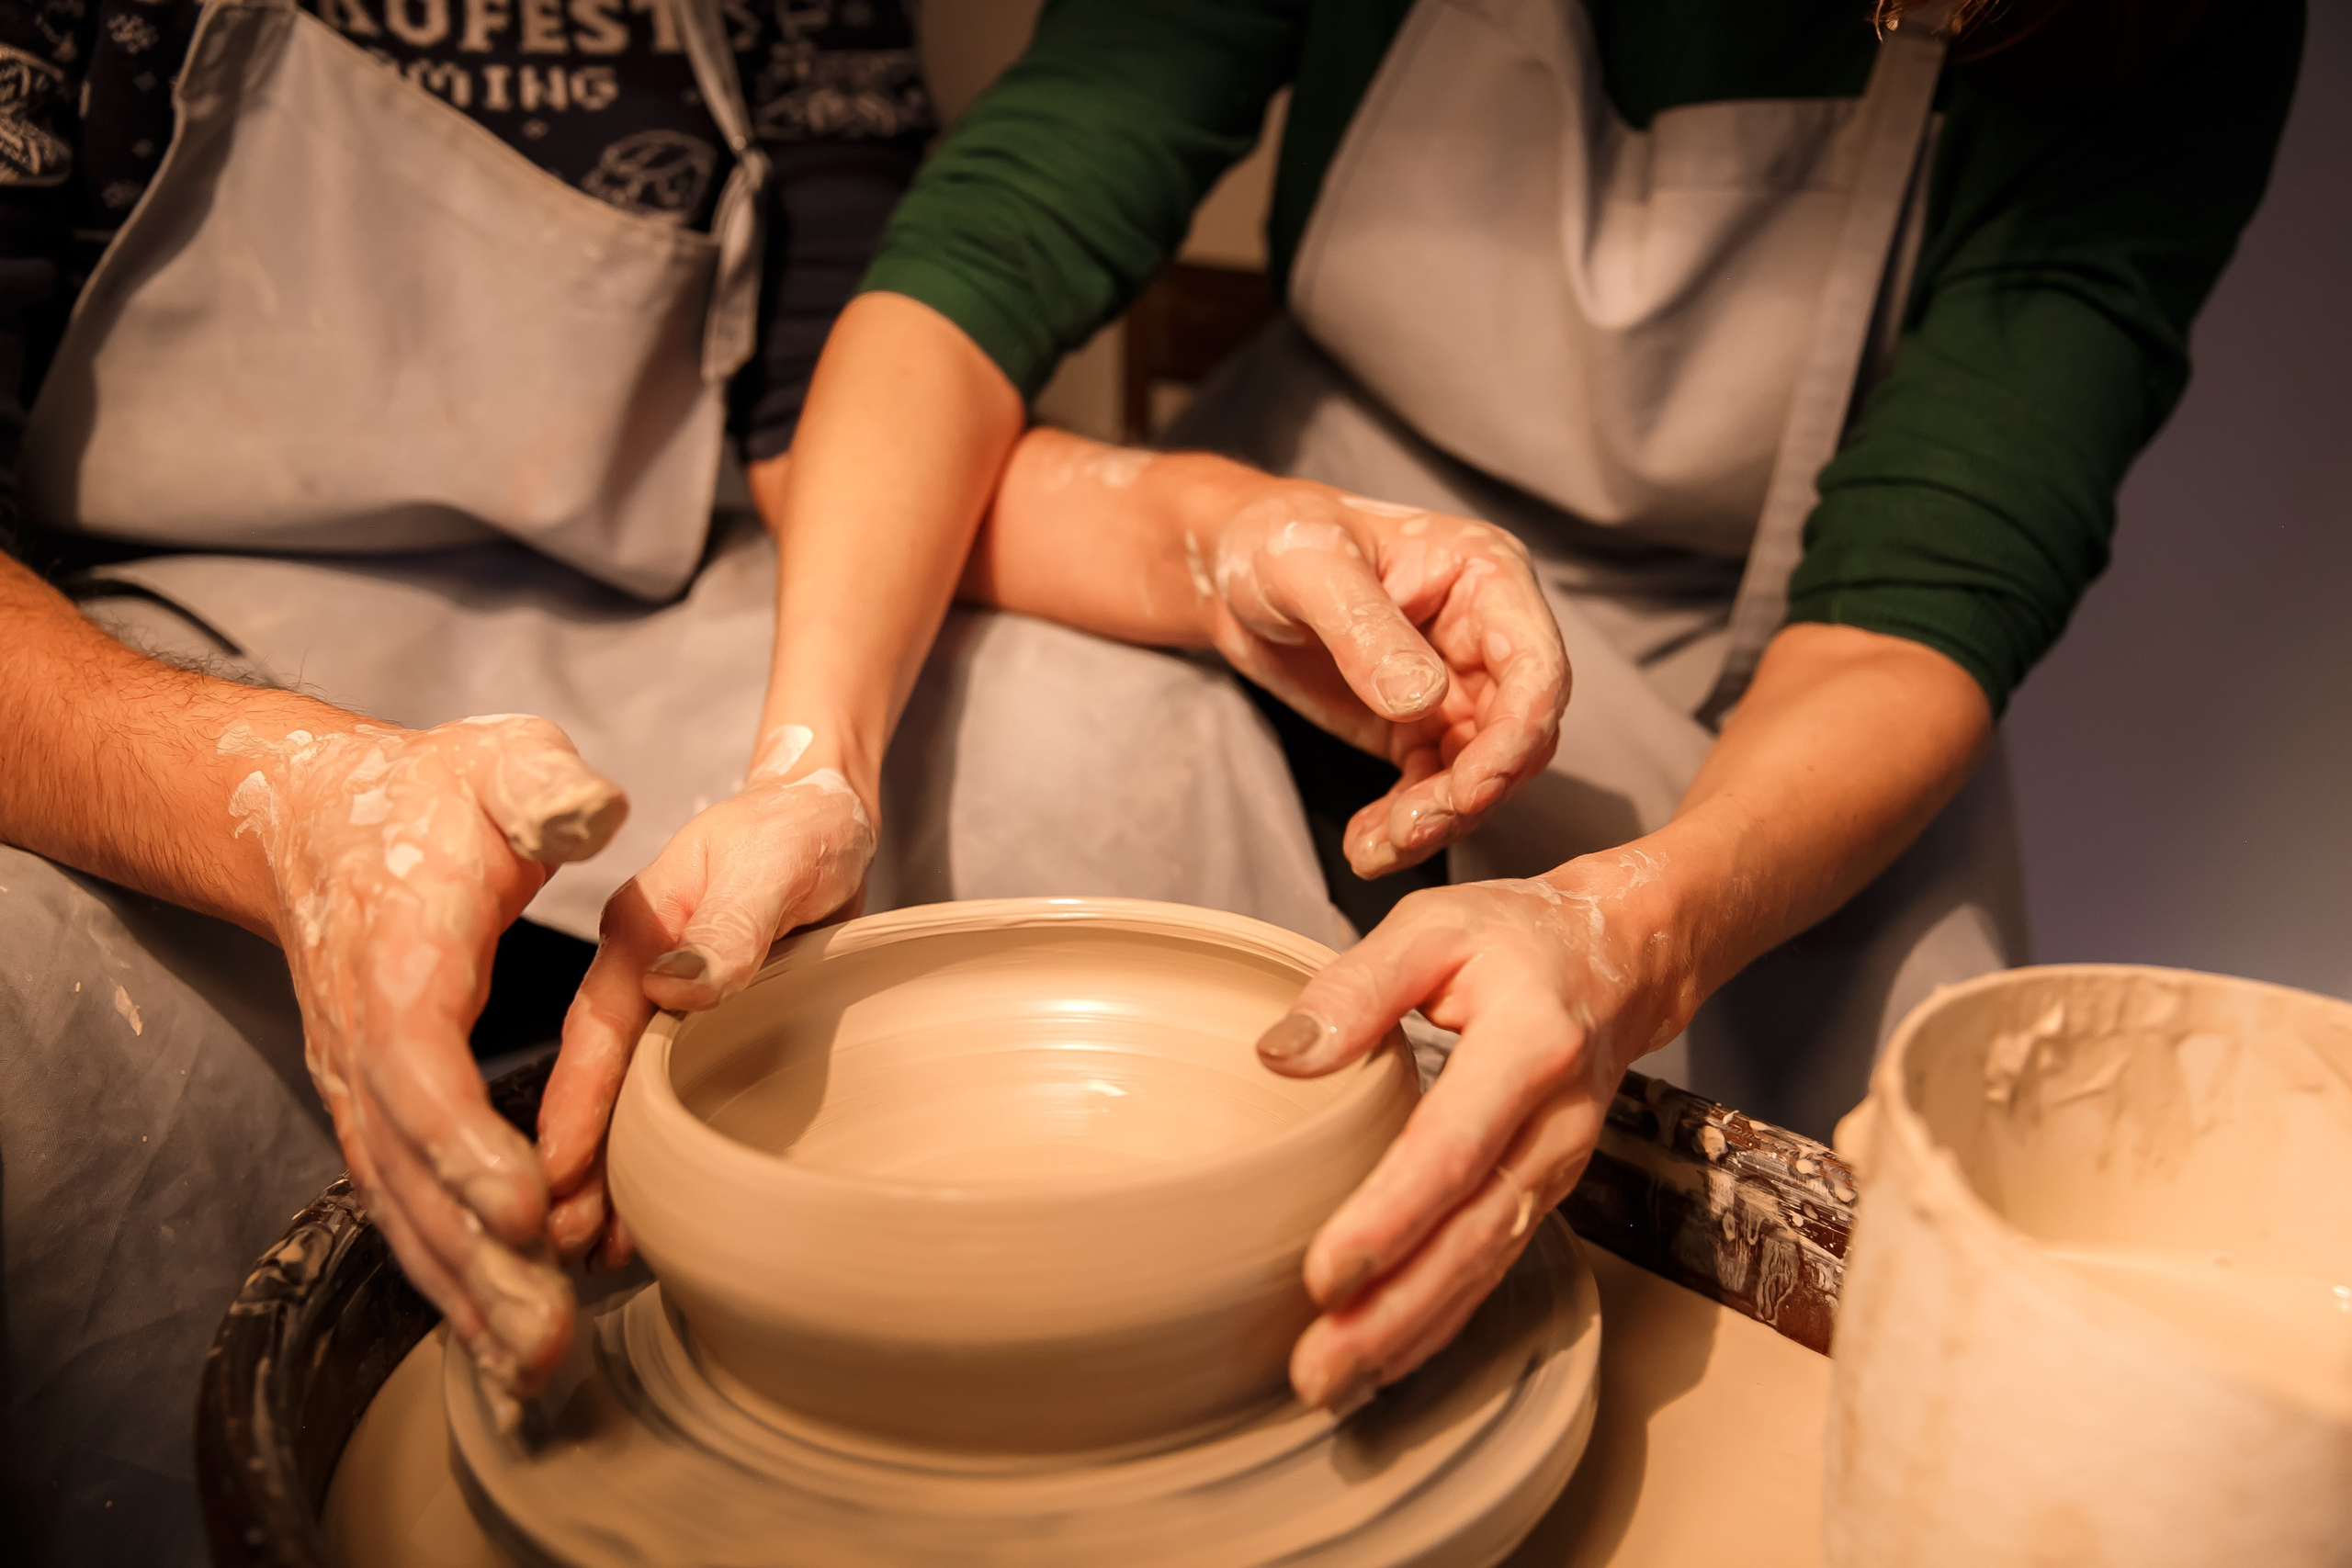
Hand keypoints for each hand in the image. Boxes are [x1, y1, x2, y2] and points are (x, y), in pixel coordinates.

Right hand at [221, 714, 627, 1394]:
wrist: (315, 816)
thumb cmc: (430, 792)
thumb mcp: (502, 762)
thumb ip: (545, 790)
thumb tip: (592, 818)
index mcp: (401, 958)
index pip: (421, 1067)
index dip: (466, 1145)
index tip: (527, 1211)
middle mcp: (365, 1039)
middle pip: (409, 1170)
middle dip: (476, 1261)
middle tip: (547, 1339)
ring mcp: (359, 1084)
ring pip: (402, 1206)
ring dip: (464, 1291)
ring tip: (534, 1368)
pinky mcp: (374, 1110)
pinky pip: (403, 1205)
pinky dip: (447, 1274)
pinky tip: (500, 1334)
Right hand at [539, 731, 875, 1266]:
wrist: (826, 811)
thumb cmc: (802, 823)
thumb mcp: (775, 857)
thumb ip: (734, 919)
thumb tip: (681, 986)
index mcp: (636, 933)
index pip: (594, 1032)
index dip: (573, 1110)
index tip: (548, 1182)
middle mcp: (636, 976)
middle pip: (592, 1085)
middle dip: (570, 1168)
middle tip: (560, 1252)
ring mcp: (660, 1005)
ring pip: (618, 1103)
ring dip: (603, 1178)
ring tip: (596, 1255)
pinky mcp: (692, 1028)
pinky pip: (655, 1100)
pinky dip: (643, 1156)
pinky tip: (642, 1210)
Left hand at [1200, 485, 1567, 876]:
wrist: (1233, 570)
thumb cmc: (1276, 539)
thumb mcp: (1310, 568)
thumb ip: (1366, 629)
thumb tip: (1423, 699)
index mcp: (1486, 578)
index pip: (1535, 666)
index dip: (1516, 735)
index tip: (1472, 789)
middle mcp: (1487, 636)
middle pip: (1516, 734)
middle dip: (1471, 792)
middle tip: (1411, 832)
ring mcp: (1458, 687)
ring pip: (1479, 774)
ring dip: (1437, 821)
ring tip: (1375, 850)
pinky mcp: (1419, 727)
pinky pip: (1432, 788)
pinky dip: (1405, 825)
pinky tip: (1366, 845)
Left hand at [1250, 850, 1691, 1411]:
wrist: (1624, 958)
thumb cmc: (1518, 939)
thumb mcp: (1432, 929)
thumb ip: (1355, 988)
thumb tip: (1282, 1057)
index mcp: (1530, 1048)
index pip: (1453, 1150)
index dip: (1391, 1219)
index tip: (1325, 1274)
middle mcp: (1556, 1124)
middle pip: (1473, 1235)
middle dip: (1394, 1312)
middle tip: (1318, 1371)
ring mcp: (1558, 1167)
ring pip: (1486, 1265)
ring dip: (1411, 1331)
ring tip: (1334, 1382)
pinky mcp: (1543, 1190)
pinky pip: (1493, 1264)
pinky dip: (1440, 1317)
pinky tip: (1387, 1355)